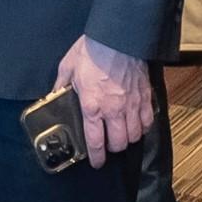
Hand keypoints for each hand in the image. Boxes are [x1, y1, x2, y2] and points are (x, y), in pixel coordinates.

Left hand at [54, 35, 154, 167]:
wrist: (117, 38)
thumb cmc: (91, 52)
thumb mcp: (67, 68)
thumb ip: (60, 86)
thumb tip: (53, 95)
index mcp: (92, 106)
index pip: (95, 140)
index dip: (96, 156)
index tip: (96, 163)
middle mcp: (114, 110)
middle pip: (119, 142)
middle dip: (113, 148)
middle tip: (108, 145)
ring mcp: (132, 105)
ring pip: (135, 135)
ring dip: (128, 139)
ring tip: (121, 135)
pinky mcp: (145, 97)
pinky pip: (148, 121)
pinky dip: (143, 127)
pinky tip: (137, 125)